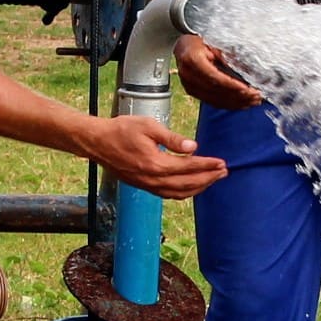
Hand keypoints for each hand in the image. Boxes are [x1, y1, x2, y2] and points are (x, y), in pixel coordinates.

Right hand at [90, 115, 226, 197]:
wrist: (96, 142)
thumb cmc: (121, 129)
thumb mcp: (148, 126)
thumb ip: (172, 138)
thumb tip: (193, 147)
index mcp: (155, 163)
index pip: (188, 167)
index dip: (207, 165)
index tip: (221, 162)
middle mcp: (152, 179)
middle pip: (187, 184)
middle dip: (208, 178)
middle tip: (224, 172)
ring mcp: (146, 185)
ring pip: (178, 193)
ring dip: (198, 187)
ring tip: (213, 179)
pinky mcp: (142, 186)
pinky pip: (168, 195)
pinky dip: (184, 192)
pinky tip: (192, 186)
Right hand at [176, 33, 262, 110]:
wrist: (184, 46)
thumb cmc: (199, 42)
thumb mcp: (214, 42)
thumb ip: (227, 54)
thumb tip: (244, 67)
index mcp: (192, 60)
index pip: (215, 78)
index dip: (232, 85)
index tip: (247, 89)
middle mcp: (188, 75)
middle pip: (216, 91)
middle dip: (238, 95)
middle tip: (256, 96)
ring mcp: (189, 86)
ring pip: (216, 99)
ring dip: (237, 102)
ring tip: (253, 101)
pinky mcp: (193, 92)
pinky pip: (213, 102)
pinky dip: (229, 104)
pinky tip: (243, 103)